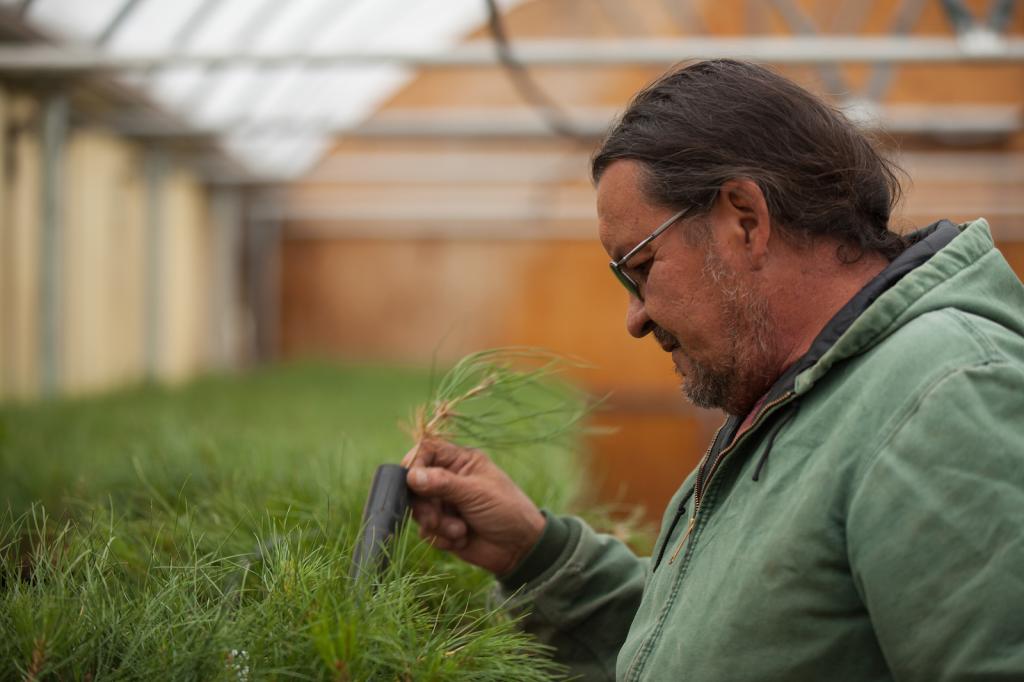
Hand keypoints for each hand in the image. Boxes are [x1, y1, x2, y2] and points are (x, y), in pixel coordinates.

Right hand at [402, 438, 545, 575]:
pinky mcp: (443, 527)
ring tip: (459, 531)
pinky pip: (426, 532)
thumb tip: (411, 476)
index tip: (411, 481)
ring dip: (436, 524)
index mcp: (461, 462)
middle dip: (424, 505)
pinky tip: (461, 540)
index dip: (414, 464)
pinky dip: (441, 538)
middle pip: (415, 484)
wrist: (519, 548)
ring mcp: (445, 504)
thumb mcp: (475, 493)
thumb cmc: (506, 510)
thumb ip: (442, 483)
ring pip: (419, 510)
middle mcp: (449, 480)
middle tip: (435, 519)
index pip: (426, 452)